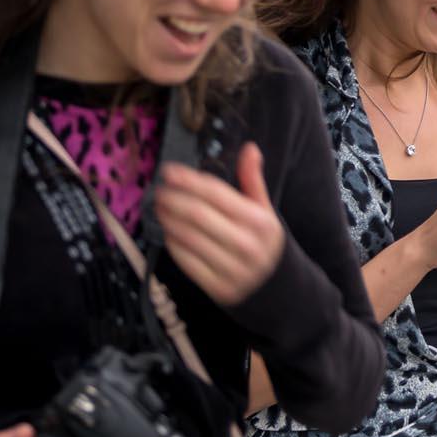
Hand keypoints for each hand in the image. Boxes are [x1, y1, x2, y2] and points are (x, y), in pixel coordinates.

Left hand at [158, 142, 285, 305]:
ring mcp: (232, 269)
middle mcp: (247, 245)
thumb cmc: (264, 242)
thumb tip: (250, 148)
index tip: (169, 171)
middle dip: (173, 199)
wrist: (277, 288)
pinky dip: (173, 243)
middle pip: (197, 214)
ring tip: (160, 208)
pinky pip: (186, 261)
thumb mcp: (265, 210)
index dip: (189, 180)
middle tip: (159, 191)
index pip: (216, 194)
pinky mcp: (218, 288)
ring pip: (188, 237)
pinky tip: (169, 231)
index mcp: (260, 222)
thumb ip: (253, 180)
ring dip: (168, 220)